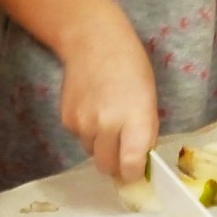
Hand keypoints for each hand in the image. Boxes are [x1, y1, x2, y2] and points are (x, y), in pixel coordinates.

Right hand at [57, 0, 159, 181]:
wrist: (93, 41)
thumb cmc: (131, 66)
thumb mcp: (149, 98)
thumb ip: (145, 131)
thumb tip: (139, 159)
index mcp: (135, 120)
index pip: (130, 165)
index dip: (133, 175)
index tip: (135, 174)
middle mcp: (107, 126)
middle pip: (107, 166)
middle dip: (116, 166)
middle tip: (123, 154)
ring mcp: (83, 124)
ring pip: (92, 153)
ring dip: (101, 146)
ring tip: (108, 120)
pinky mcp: (66, 120)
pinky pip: (80, 138)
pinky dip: (87, 132)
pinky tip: (93, 109)